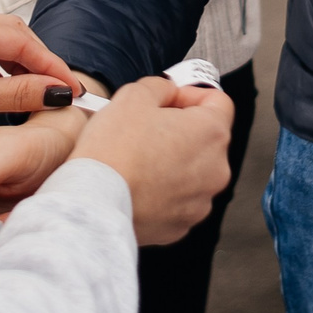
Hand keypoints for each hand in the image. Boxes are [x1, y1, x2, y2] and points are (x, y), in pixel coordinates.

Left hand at [0, 10, 76, 145]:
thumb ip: (14, 95)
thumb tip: (55, 93)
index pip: (16, 38)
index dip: (49, 63)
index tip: (71, 87)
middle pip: (8, 36)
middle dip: (37, 62)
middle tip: (60, 91)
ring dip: (17, 70)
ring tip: (38, 96)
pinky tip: (6, 96)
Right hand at [70, 77, 235, 245]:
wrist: (94, 203)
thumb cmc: (114, 152)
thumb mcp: (133, 96)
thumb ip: (160, 87)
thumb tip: (168, 92)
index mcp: (211, 133)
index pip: (218, 102)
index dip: (189, 95)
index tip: (169, 100)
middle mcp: (216, 169)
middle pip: (205, 139)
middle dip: (179, 130)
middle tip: (145, 129)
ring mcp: (201, 201)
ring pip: (192, 171)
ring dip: (172, 162)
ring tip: (138, 160)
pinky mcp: (181, 225)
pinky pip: (177, 199)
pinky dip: (163, 191)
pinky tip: (138, 184)